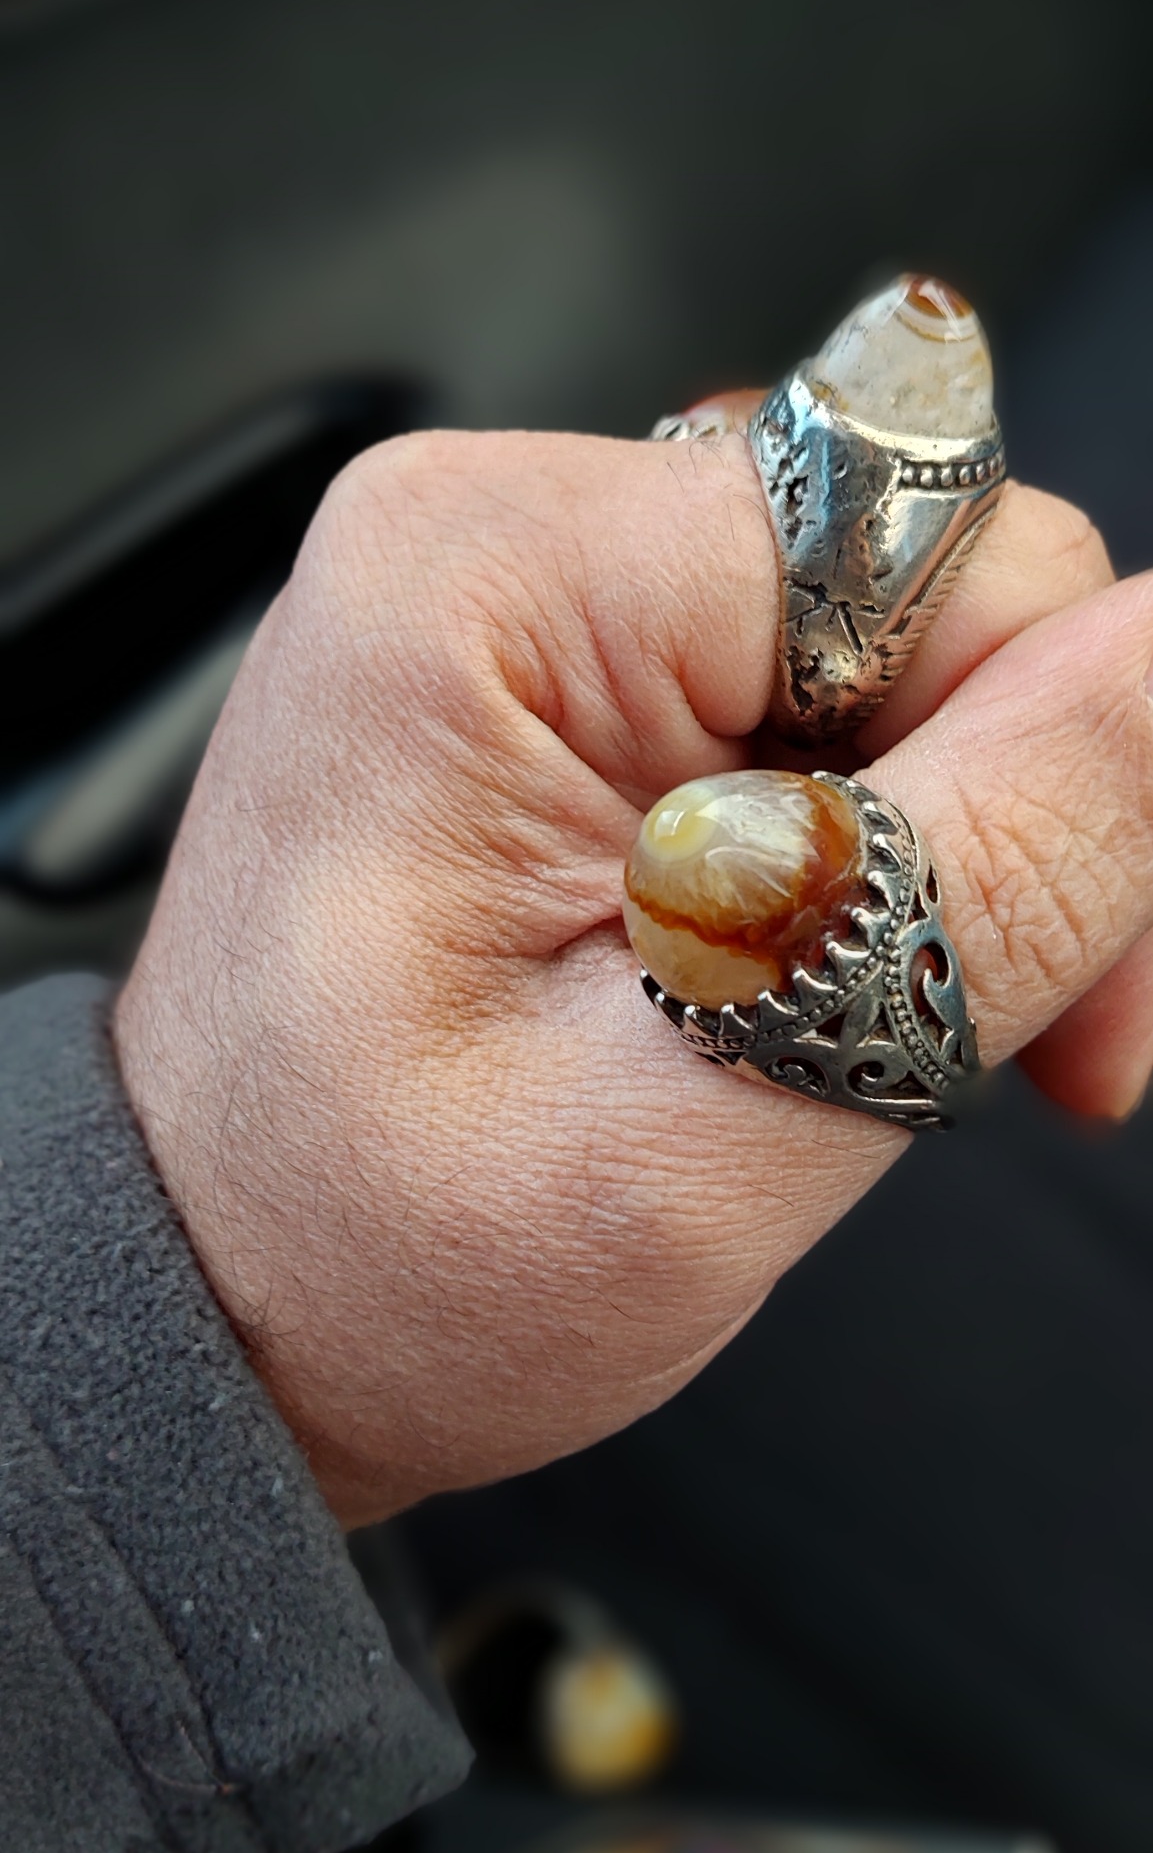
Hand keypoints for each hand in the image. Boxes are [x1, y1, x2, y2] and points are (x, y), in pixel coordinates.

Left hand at [115, 426, 1152, 1523]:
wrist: (228, 1309)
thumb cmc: (378, 1255)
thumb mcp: (724, 1110)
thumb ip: (985, 873)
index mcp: (497, 585)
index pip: (944, 543)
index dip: (1050, 762)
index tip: (1056, 995)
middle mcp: (500, 544)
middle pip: (930, 585)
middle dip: (1004, 824)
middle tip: (948, 1043)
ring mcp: (527, 608)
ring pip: (893, 659)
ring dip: (934, 853)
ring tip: (831, 1032)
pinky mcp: (558, 680)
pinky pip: (809, 712)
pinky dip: (855, 855)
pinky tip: (792, 976)